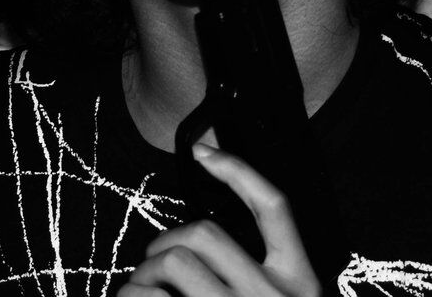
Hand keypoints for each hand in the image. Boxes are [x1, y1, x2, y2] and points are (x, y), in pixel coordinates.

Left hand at [118, 143, 321, 296]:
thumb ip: (260, 275)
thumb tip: (201, 244)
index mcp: (300, 283)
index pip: (273, 207)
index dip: (237, 170)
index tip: (202, 150)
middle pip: (207, 233)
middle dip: (165, 241)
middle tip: (151, 262)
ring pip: (175, 260)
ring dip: (143, 272)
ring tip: (137, 288)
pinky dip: (131, 295)